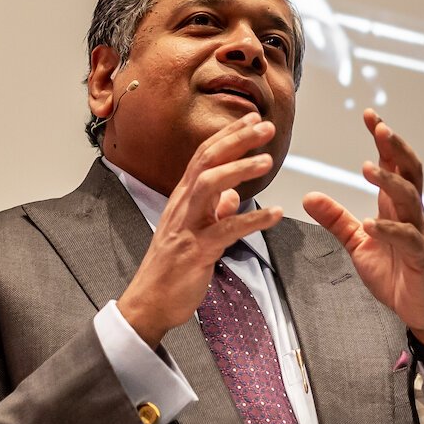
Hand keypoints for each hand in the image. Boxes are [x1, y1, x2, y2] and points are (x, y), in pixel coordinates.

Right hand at [116, 113, 283, 347]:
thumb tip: (234, 195)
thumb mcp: (195, 232)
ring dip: (239, 169)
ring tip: (267, 160)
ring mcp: (186, 227)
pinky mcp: (196, 252)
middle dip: (237, 140)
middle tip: (265, 126)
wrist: (149, 303)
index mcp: (183, 198)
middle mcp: (182, 205)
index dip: (229, 135)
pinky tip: (275, 214)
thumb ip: (215, 211)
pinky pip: (226, 230)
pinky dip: (252, 220)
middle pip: (207, 161)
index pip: (205, 156)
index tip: (254, 120)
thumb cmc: (172, 268)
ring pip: (209, 186)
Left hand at [302, 109, 423, 348]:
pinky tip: (371, 224)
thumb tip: (310, 196)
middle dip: (396, 148)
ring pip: (409, 200)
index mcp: (395, 208)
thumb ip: (336, 219)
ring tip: (367, 169)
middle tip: (381, 127)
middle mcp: (409, 215)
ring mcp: (417, 235)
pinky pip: (407, 239)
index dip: (384, 141)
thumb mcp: (357, 244)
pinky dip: (388, 230)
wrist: (421, 309)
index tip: (370, 116)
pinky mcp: (420, 259)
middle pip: (410, 172)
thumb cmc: (397, 274)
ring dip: (388, 181)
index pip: (393, 166)